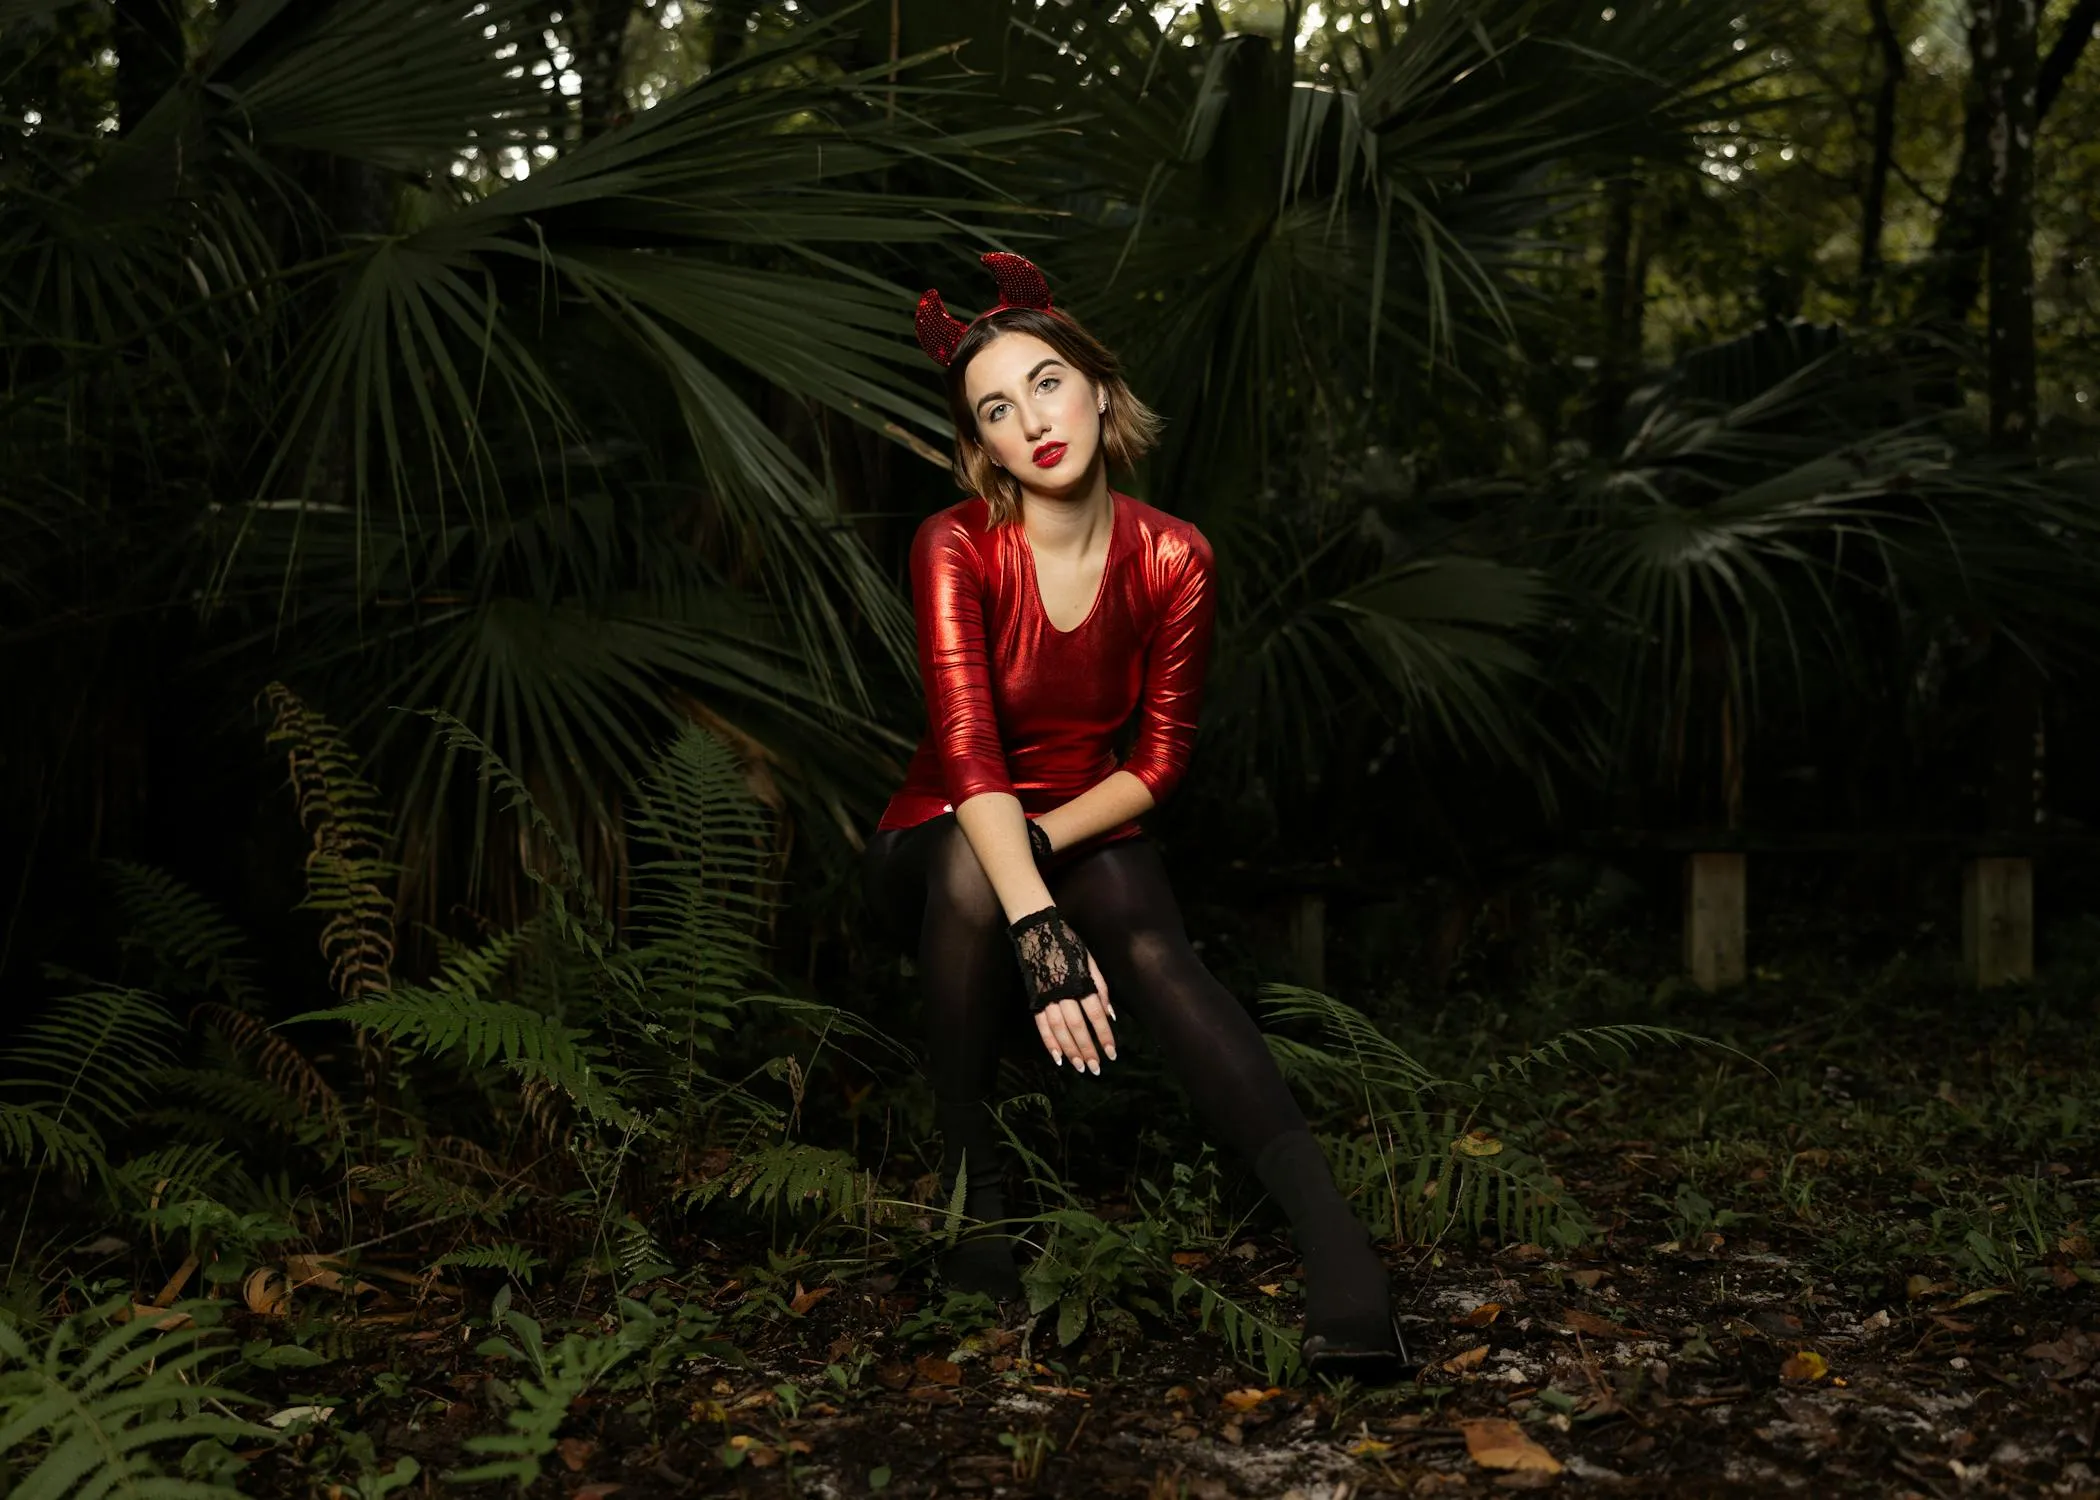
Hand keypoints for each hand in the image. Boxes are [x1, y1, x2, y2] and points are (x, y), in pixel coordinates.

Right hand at [1033, 948, 1116, 1073]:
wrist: (1038, 932)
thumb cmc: (1069, 946)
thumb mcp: (1090, 962)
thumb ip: (1101, 988)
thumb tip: (1110, 1015)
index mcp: (1081, 983)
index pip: (1095, 1014)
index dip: (1104, 1035)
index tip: (1111, 1052)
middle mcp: (1064, 993)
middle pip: (1078, 1026)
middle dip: (1087, 1048)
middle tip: (1095, 1067)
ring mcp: (1047, 997)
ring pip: (1059, 1029)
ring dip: (1069, 1049)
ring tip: (1079, 1066)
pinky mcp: (1034, 999)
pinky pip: (1041, 1025)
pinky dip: (1049, 1042)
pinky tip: (1057, 1057)